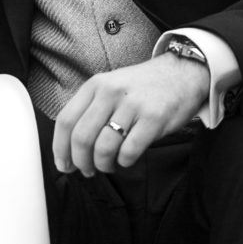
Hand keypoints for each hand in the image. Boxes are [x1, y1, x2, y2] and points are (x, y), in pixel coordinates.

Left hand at [54, 54, 210, 176]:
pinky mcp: (154, 118)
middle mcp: (111, 92)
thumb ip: (90, 111)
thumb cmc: (143, 88)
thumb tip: (69, 149)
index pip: (66, 121)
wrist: (183, 73)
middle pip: (82, 137)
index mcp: (95, 85)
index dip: (60, 148)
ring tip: (109, 165)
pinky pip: (129, 151)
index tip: (64, 165)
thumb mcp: (111, 87)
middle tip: (87, 170)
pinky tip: (127, 159)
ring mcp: (133, 105)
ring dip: (103, 165)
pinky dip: (124, 162)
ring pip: (104, 148)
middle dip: (81, 162)